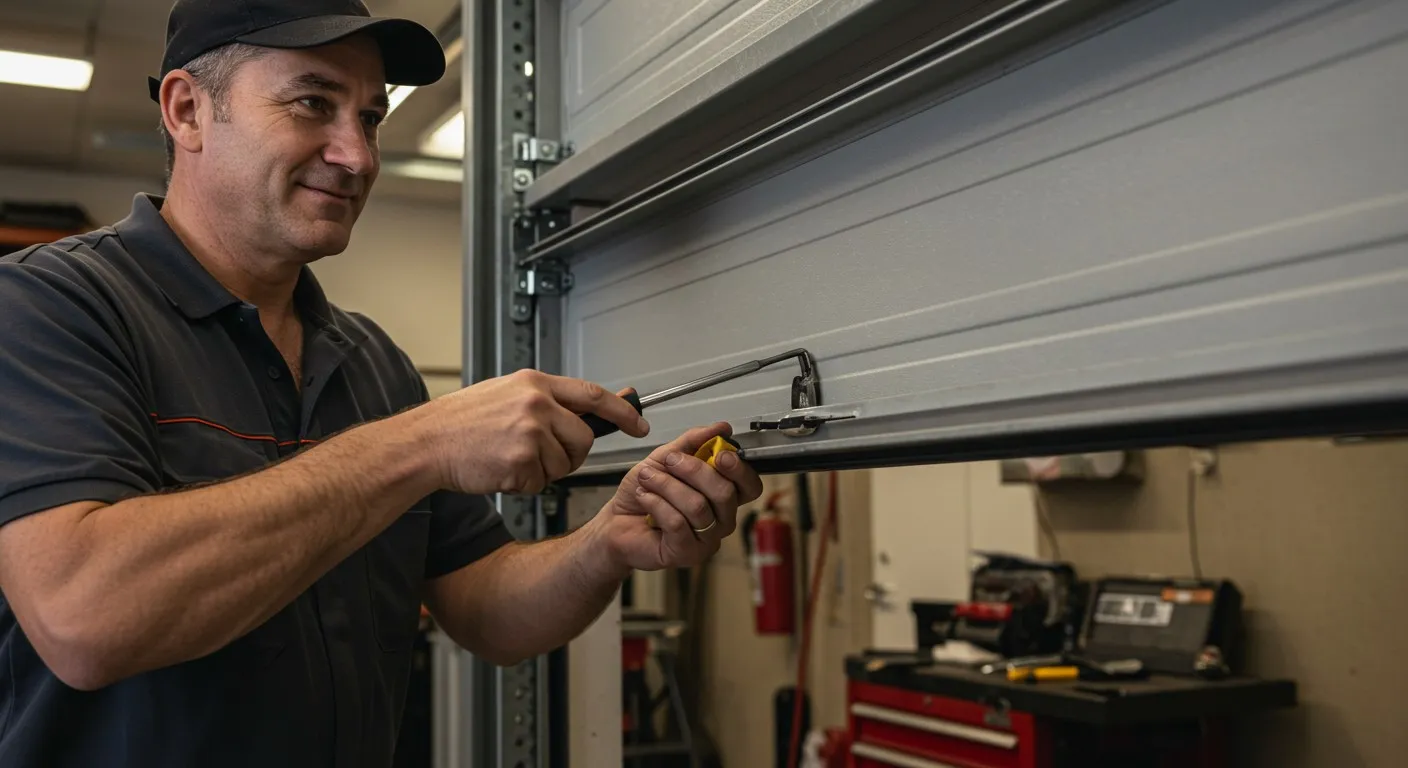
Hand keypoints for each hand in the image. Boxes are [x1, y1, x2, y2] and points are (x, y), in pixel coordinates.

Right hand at [411, 369, 649, 494]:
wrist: (425, 442)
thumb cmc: (461, 422)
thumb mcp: (506, 394)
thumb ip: (547, 399)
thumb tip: (587, 409)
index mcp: (535, 383)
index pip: (593, 395)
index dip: (622, 412)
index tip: (639, 424)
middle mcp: (536, 403)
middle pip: (584, 438)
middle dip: (572, 454)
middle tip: (544, 457)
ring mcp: (530, 432)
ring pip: (565, 464)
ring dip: (544, 471)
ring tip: (511, 458)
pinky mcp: (521, 461)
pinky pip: (541, 482)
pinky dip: (524, 484)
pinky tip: (501, 470)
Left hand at [589, 423, 763, 571]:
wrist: (616, 520)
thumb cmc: (645, 492)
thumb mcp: (666, 458)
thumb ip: (694, 442)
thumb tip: (721, 428)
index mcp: (723, 497)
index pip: (749, 486)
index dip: (739, 469)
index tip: (720, 453)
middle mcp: (721, 520)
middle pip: (725, 493)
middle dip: (694, 470)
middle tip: (669, 460)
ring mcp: (705, 540)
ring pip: (697, 506)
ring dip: (667, 485)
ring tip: (647, 478)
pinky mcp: (685, 553)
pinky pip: (677, 523)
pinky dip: (656, 503)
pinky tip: (644, 497)